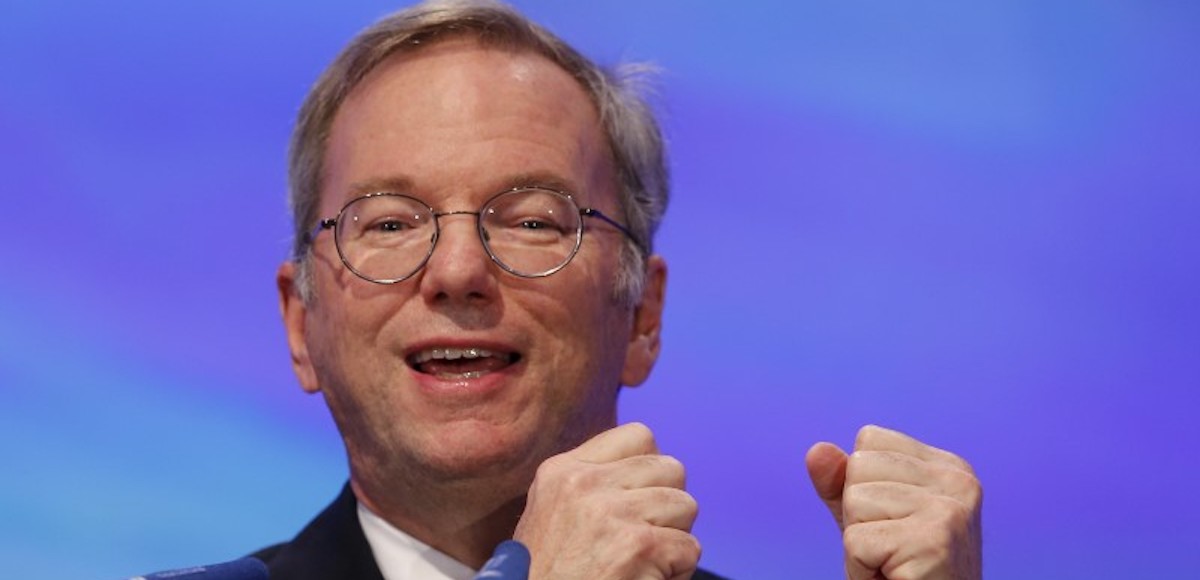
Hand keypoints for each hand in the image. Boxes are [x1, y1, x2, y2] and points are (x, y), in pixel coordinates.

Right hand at [514, 422, 699, 579]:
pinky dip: (677, 571)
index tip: (640, 500)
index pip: (639, 436)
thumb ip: (592, 484)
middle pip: (670, 468)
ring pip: (685, 506)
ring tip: (643, 561)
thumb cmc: (545, 574)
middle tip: (644, 537)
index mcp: (562, 471)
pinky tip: (646, 579)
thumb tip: (648, 469)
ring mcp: (612, 513)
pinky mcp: (638, 546)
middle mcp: (585, 484)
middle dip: (667, 505)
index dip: (651, 470)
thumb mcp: (551, 512)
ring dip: (674, 539)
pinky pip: (689, 548)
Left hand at [806, 425, 981, 578]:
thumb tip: (816, 450)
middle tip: (890, 551)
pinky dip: (862, 570)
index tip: (892, 525)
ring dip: (860, 545)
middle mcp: (958, 480)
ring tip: (892, 565)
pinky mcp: (933, 541)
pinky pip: (857, 541)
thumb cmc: (900, 573)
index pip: (869, 440)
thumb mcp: (866, 520)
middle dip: (859, 517)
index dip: (862, 488)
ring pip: (854, 502)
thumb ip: (841, 484)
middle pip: (859, 467)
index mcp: (948, 467)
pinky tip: (893, 578)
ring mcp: (950, 509)